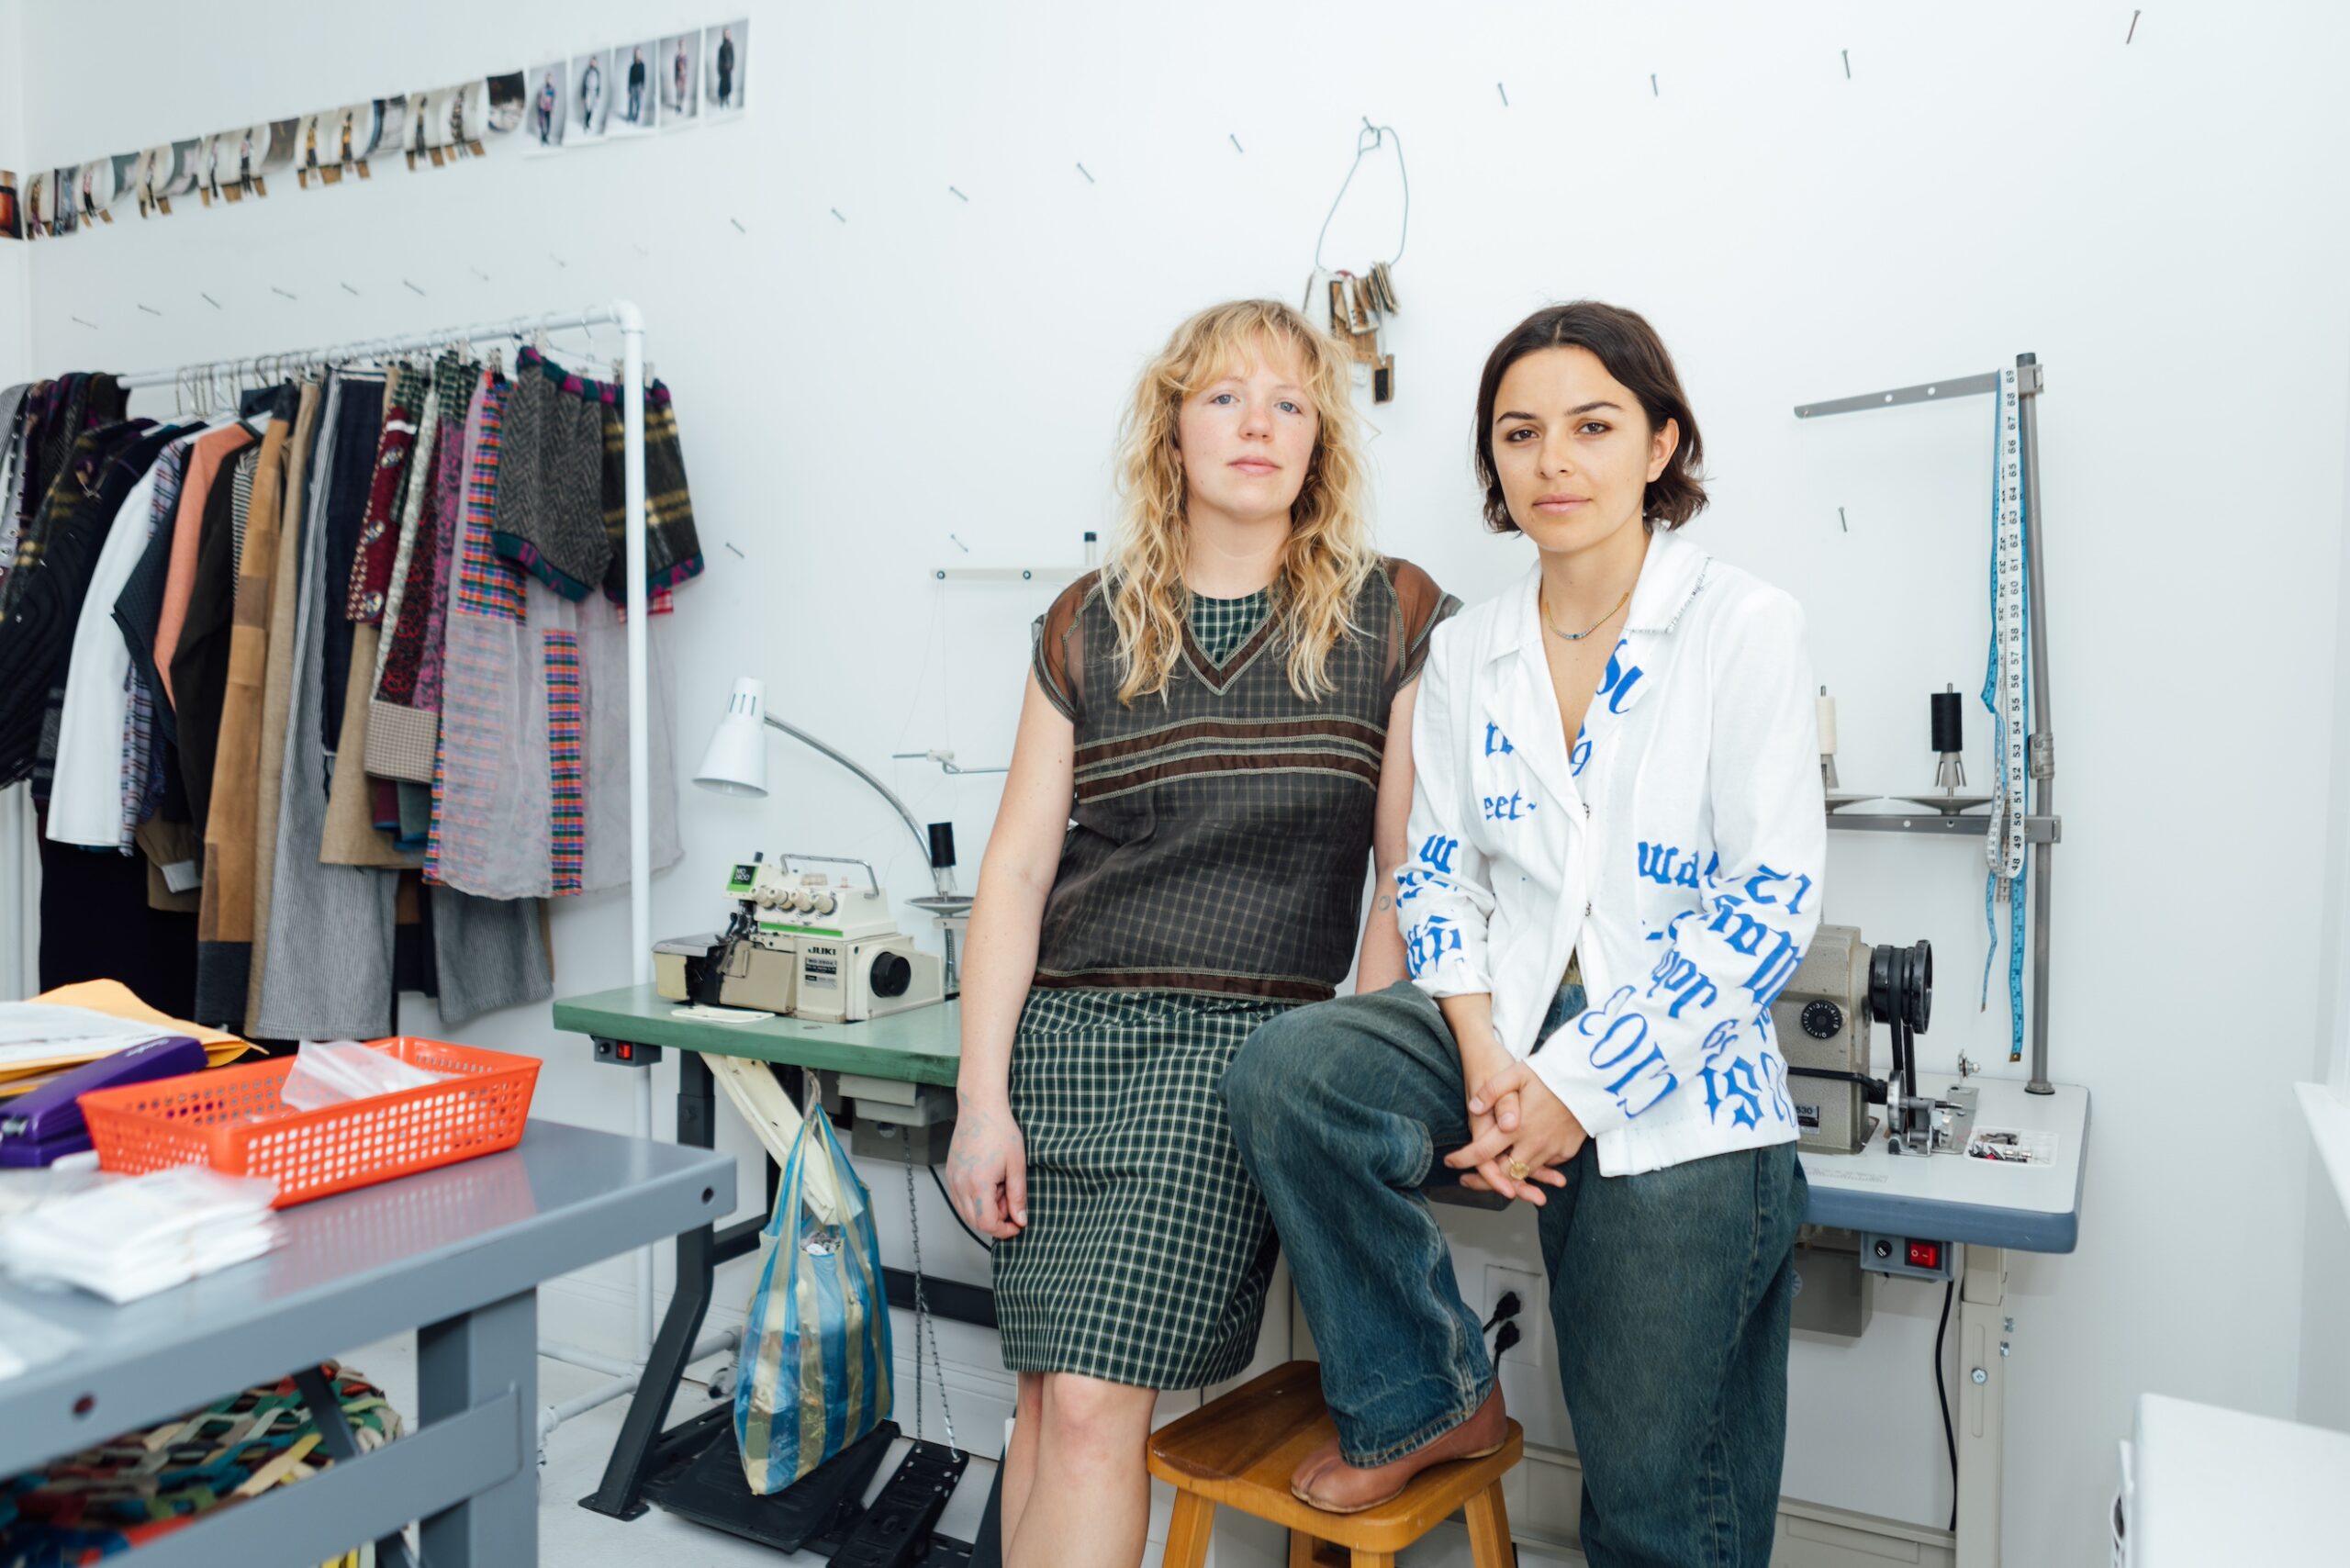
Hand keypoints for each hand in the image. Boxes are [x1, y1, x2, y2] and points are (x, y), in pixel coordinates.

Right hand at [945, 1090, 1027, 1239]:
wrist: (980, 1108)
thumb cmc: (999, 1130)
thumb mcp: (1016, 1164)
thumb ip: (1018, 1196)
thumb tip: (1020, 1219)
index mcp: (978, 1183)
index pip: (987, 1223)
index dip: (1004, 1230)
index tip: (1017, 1225)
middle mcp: (960, 1184)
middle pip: (975, 1222)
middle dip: (996, 1220)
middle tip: (1011, 1201)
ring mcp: (953, 1179)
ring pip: (966, 1213)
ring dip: (985, 1210)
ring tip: (1000, 1189)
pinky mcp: (951, 1174)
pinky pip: (960, 1200)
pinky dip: (975, 1201)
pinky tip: (989, 1184)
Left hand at [1447, 1063, 1587, 1196]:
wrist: (1592, 1081)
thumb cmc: (1553, 1074)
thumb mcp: (1518, 1073)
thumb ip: (1493, 1090)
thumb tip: (1474, 1107)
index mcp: (1518, 1127)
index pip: (1484, 1151)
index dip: (1464, 1159)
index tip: (1451, 1162)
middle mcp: (1534, 1144)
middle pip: (1503, 1173)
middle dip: (1483, 1180)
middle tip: (1467, 1180)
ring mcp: (1552, 1150)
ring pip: (1524, 1174)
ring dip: (1507, 1178)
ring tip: (1492, 1177)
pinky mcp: (1566, 1151)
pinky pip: (1544, 1166)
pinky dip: (1532, 1168)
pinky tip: (1522, 1163)